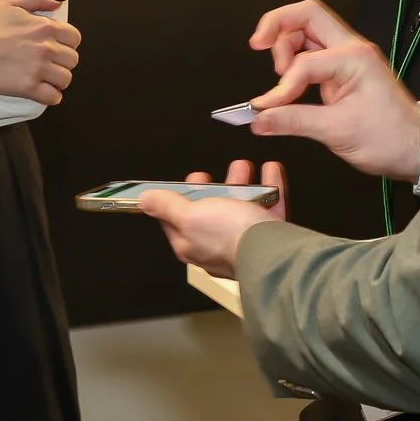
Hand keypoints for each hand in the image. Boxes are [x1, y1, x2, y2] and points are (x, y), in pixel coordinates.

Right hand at [0, 0, 80, 105]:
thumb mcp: (11, 1)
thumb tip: (57, 4)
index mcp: (46, 27)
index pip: (74, 38)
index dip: (67, 43)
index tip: (56, 46)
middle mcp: (46, 48)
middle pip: (72, 60)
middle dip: (63, 61)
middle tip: (49, 62)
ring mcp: (38, 69)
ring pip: (66, 79)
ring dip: (58, 79)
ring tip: (45, 77)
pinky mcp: (28, 87)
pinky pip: (54, 97)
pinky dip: (51, 96)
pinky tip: (42, 90)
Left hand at [140, 159, 287, 277]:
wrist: (275, 255)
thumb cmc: (228, 236)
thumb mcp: (190, 216)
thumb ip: (168, 206)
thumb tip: (144, 201)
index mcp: (191, 244)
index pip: (176, 221)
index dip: (176, 200)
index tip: (183, 182)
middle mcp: (217, 245)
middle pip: (210, 213)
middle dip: (212, 189)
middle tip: (211, 173)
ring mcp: (245, 241)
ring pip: (241, 207)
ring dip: (241, 184)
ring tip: (243, 165)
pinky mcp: (270, 236)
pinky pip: (269, 206)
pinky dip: (270, 187)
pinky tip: (271, 170)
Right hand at [244, 0, 419, 180]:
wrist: (415, 148)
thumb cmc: (390, 138)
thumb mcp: (337, 131)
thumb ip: (293, 121)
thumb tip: (260, 118)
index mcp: (354, 58)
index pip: (304, 62)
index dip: (282, 86)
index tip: (268, 108)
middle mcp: (352, 49)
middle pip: (308, 15)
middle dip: (278, 24)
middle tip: (256, 43)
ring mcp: (349, 57)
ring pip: (308, 31)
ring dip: (286, 44)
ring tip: (279, 74)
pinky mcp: (345, 69)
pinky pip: (313, 52)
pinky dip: (295, 60)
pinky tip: (288, 79)